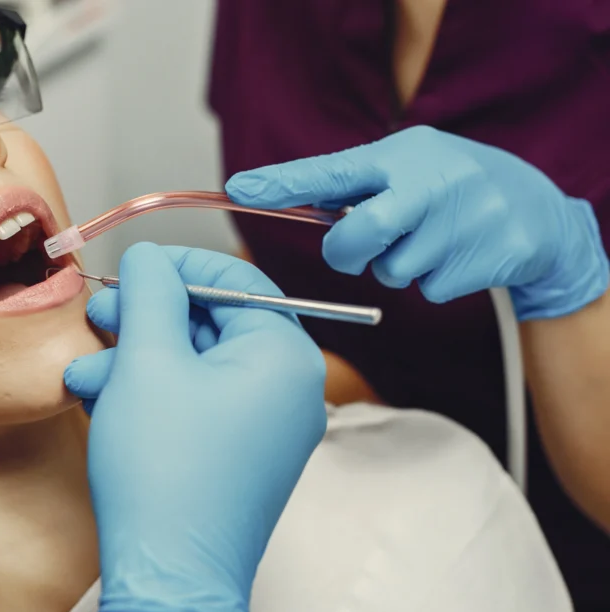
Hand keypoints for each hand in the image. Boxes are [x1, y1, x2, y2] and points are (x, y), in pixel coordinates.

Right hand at [64, 244, 326, 611]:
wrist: (169, 577)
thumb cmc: (164, 471)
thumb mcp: (148, 362)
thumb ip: (151, 294)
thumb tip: (153, 258)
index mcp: (286, 357)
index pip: (238, 280)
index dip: (178, 265)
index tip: (134, 265)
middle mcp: (289, 390)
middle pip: (213, 324)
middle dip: (146, 319)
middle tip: (99, 315)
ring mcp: (266, 428)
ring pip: (196, 367)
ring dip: (136, 361)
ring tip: (85, 374)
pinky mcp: (239, 457)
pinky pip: (196, 404)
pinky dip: (151, 395)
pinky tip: (103, 401)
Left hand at [226, 125, 608, 319]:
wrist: (536, 210)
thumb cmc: (447, 188)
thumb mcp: (407, 167)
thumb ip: (354, 186)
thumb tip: (281, 197)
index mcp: (402, 155)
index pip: (332, 170)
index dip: (284, 183)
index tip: (240, 187)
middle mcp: (430, 183)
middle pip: (357, 238)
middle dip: (347, 254)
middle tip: (358, 250)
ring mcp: (461, 221)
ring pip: (392, 273)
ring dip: (397, 268)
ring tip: (428, 240)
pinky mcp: (484, 258)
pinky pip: (428, 291)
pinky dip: (432, 283)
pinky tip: (455, 257)